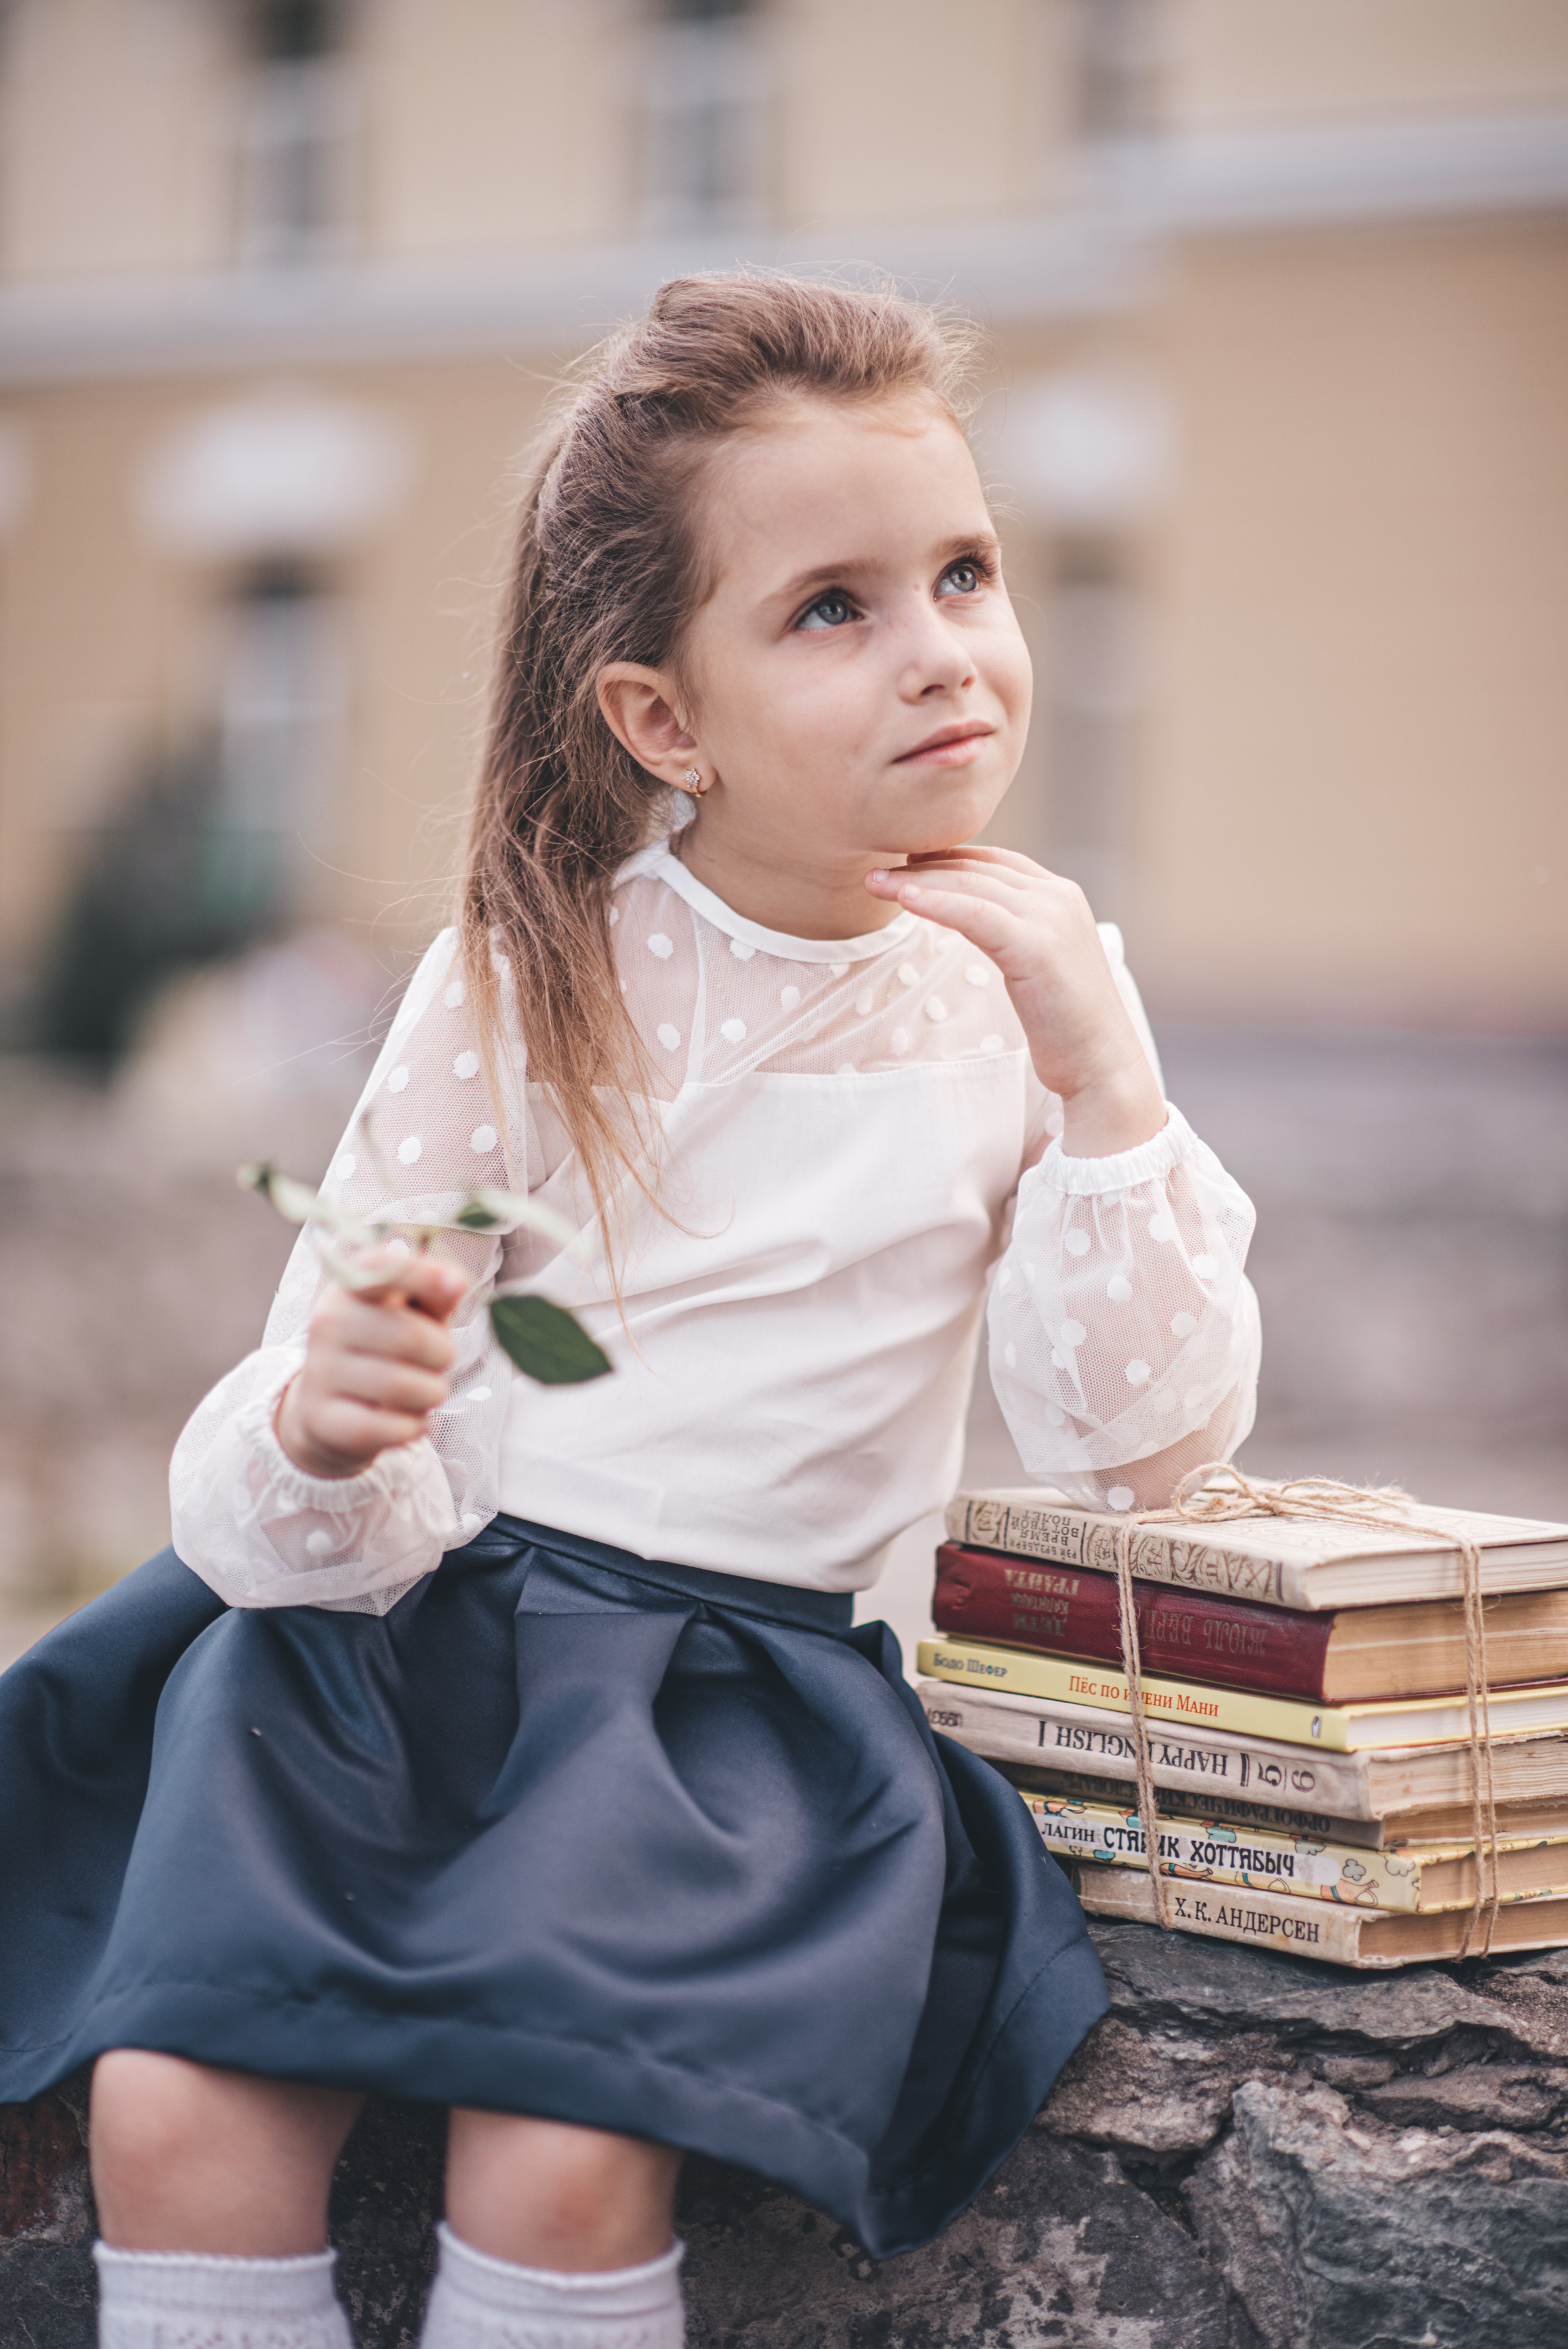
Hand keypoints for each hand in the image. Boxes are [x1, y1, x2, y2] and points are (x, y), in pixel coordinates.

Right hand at [276, 1249, 467, 1479]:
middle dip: (442, 1354)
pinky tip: (407, 1421)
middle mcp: (328, 1323)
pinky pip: (390, 1426)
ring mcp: (321, 1371)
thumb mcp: (413, 1315)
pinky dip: (414, 1427)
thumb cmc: (386, 1352)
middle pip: (410, 1336)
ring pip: (402, 1386)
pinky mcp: (323, 1419)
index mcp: (351, 1288)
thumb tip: (456, 1283)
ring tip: (424, 1392)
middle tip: (438, 1362)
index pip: (381, 1266)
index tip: (455, 1288)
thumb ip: (436, 1294)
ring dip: (431, 1393)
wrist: (327, 1413)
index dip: (424, 1275)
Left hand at [864, 846, 1165, 1155]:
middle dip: (923, 865)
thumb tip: (973, 919)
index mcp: (1061, 895)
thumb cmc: (1066, 1025)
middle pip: (977, 868)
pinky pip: (974, 914)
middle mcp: (1058, 897)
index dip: (947, 857)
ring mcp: (1050, 917)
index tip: (905, 862)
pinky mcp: (1036, 946)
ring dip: (916, 880)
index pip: (995, 862)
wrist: (1102, 1064)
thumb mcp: (1039, 962)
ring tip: (874, 882)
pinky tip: (904, 899)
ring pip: (970, 885)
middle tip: (877, 870)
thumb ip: (1015, 930)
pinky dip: (935, 903)